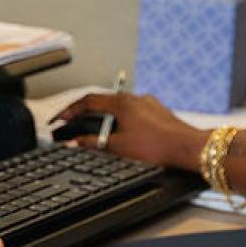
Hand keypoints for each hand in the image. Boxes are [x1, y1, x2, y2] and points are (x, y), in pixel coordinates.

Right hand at [53, 92, 208, 170]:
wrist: (187, 148)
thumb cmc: (157, 146)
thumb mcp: (118, 147)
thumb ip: (93, 143)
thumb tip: (73, 142)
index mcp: (122, 103)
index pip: (88, 101)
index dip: (70, 110)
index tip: (58, 119)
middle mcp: (134, 98)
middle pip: (102, 102)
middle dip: (84, 114)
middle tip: (71, 124)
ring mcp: (147, 104)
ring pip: (118, 108)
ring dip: (103, 119)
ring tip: (95, 134)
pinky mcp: (157, 112)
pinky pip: (132, 113)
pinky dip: (120, 121)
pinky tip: (121, 134)